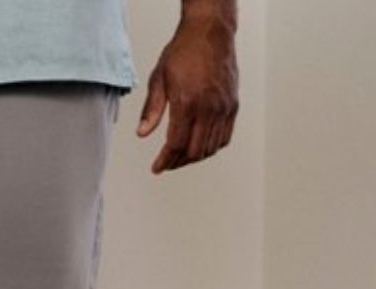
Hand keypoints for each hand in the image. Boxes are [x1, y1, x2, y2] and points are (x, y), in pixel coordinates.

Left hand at [137, 12, 239, 173]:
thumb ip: (151, 110)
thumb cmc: (182, 53)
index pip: (176, 144)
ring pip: (210, 147)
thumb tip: (142, 133)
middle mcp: (209, 108)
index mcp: (187, 103)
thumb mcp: (158, 79)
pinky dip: (212, 147)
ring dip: (194, 157)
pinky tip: (199, 146)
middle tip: (166, 164)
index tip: (157, 168)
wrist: (209, 34)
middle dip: (178, 162)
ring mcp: (224, 107)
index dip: (165, 160)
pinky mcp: (233, 105)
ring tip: (180, 157)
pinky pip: (224, 136)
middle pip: (194, 151)